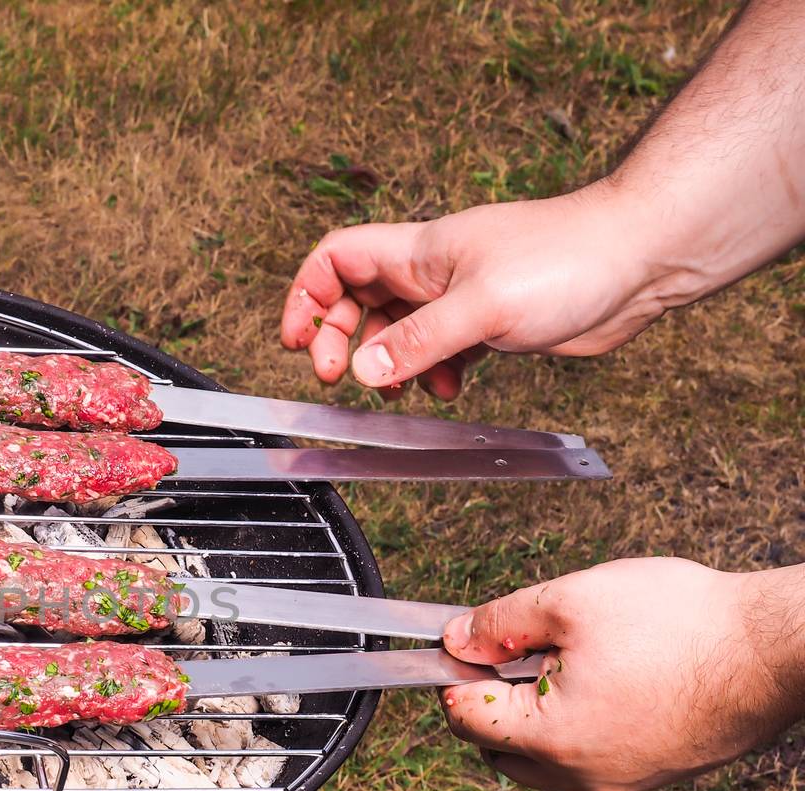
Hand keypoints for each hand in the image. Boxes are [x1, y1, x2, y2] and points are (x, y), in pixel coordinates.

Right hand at [279, 185, 674, 397]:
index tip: (295, 340)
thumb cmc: (570, 258)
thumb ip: (418, 342)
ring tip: (397, 392)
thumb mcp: (482, 306)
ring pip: (398, 331)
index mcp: (419, 252)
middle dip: (340, 340)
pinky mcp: (490, 322)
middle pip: (358, 301)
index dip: (306, 296)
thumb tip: (364, 372)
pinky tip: (450, 389)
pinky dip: (433, 374)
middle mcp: (433, 272)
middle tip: (336, 377)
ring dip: (388, 365)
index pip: (336, 260)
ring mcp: (460, 297)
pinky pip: (439, 350)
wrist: (640, 258)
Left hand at [437, 559, 804, 790]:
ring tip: (574, 656)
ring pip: (541, 756)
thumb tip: (457, 639)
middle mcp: (581, 777)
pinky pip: (585, 756)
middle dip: (493, 695)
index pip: (463, 715)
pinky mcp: (649, 776)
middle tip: (525, 645)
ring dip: (534, 711)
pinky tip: (608, 674)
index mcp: (552, 739)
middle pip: (495, 744)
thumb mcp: (570, 600)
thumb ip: (500, 622)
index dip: (458, 670)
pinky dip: (576, 722)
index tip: (476, 637)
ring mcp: (618, 783)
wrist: (775, 651)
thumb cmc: (683, 623)